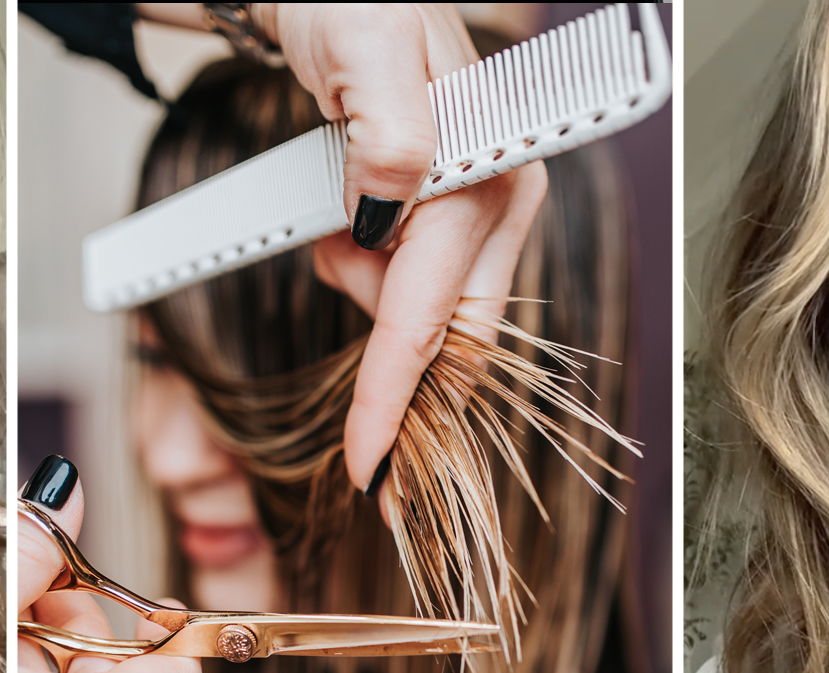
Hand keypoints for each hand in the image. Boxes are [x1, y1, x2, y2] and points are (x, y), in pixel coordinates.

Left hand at [258, 4, 549, 498]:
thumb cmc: (351, 1)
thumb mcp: (364, 49)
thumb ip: (389, 132)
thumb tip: (392, 201)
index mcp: (487, 176)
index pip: (433, 317)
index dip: (396, 399)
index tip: (368, 469)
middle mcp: (498, 203)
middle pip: (447, 338)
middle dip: (394, 375)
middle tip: (354, 409)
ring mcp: (478, 212)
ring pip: (424, 316)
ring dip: (365, 298)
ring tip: (330, 225)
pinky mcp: (449, 214)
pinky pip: (414, 288)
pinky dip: (370, 281)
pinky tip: (347, 234)